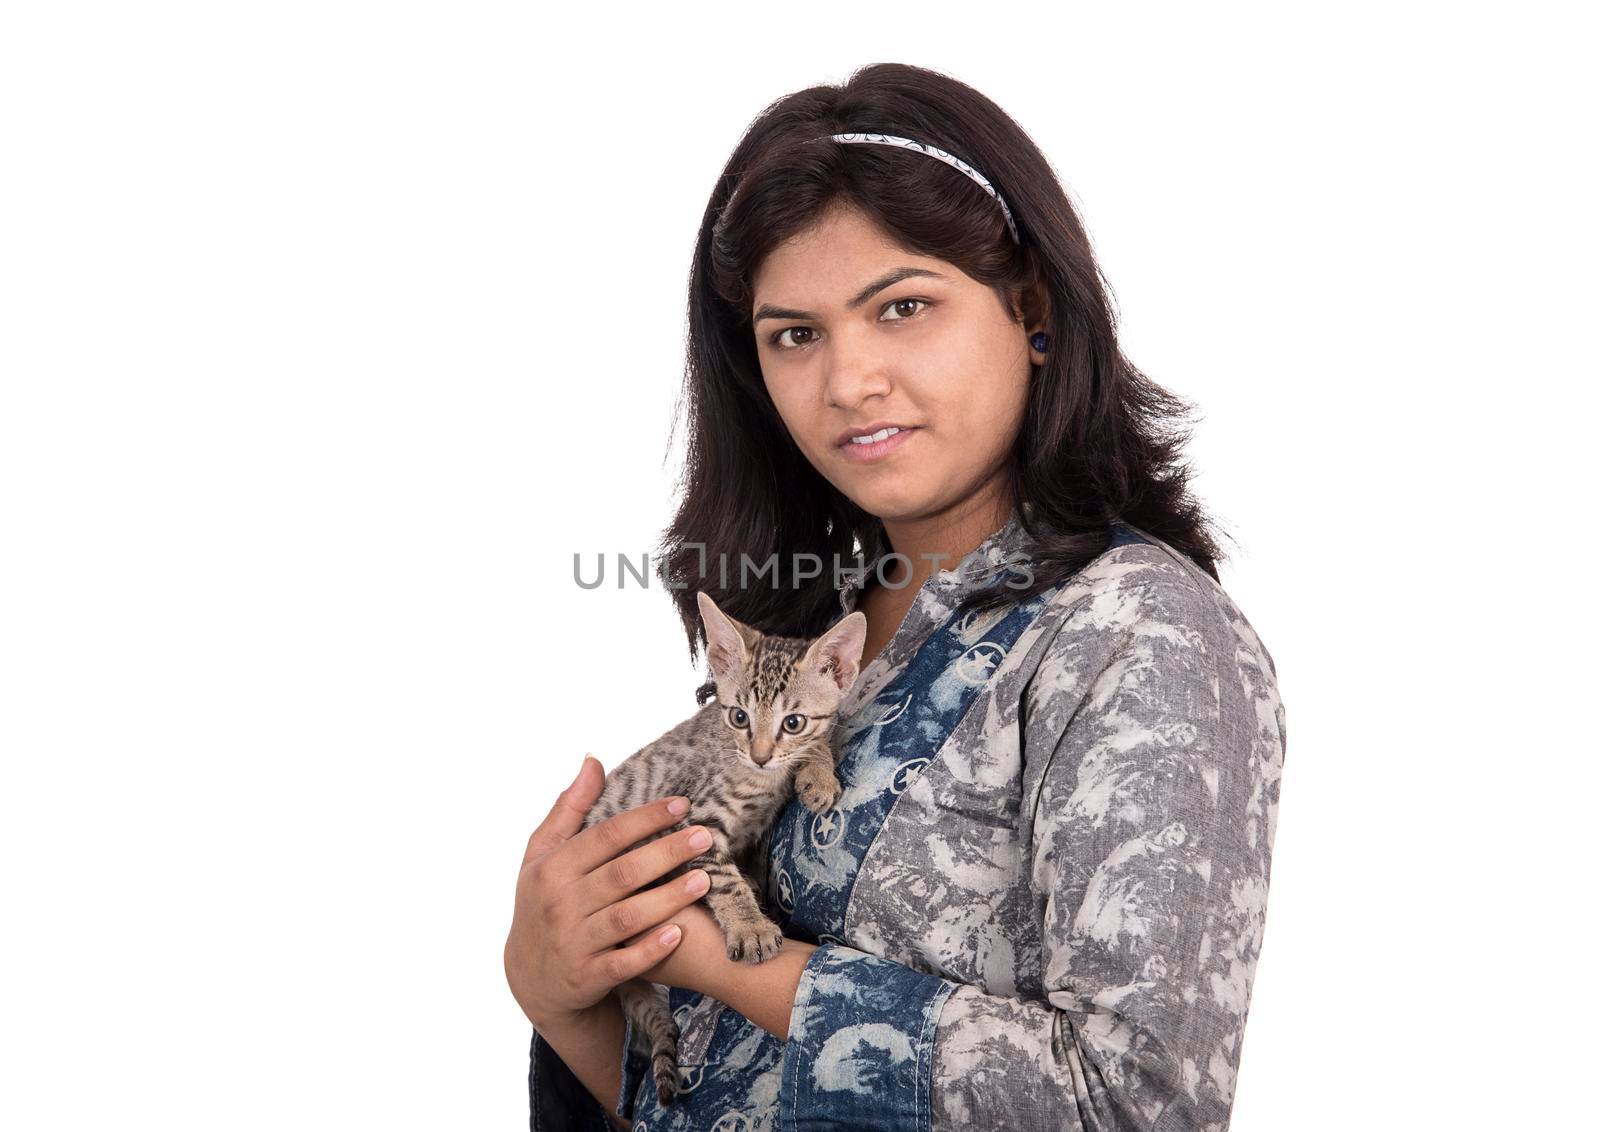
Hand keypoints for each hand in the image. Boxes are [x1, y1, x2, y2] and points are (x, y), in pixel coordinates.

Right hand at [503, 755, 714, 1029]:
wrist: (530, 977)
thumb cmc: (543, 902)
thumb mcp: (542, 855)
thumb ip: (569, 808)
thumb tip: (593, 761)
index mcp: (552, 868)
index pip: (605, 836)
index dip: (645, 819)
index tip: (682, 805)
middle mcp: (561, 904)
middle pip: (622, 873)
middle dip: (666, 853)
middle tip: (705, 836)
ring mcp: (574, 942)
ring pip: (628, 917)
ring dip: (668, 897)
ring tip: (704, 879)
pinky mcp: (589, 976)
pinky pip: (624, 962)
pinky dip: (651, 948)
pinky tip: (679, 932)